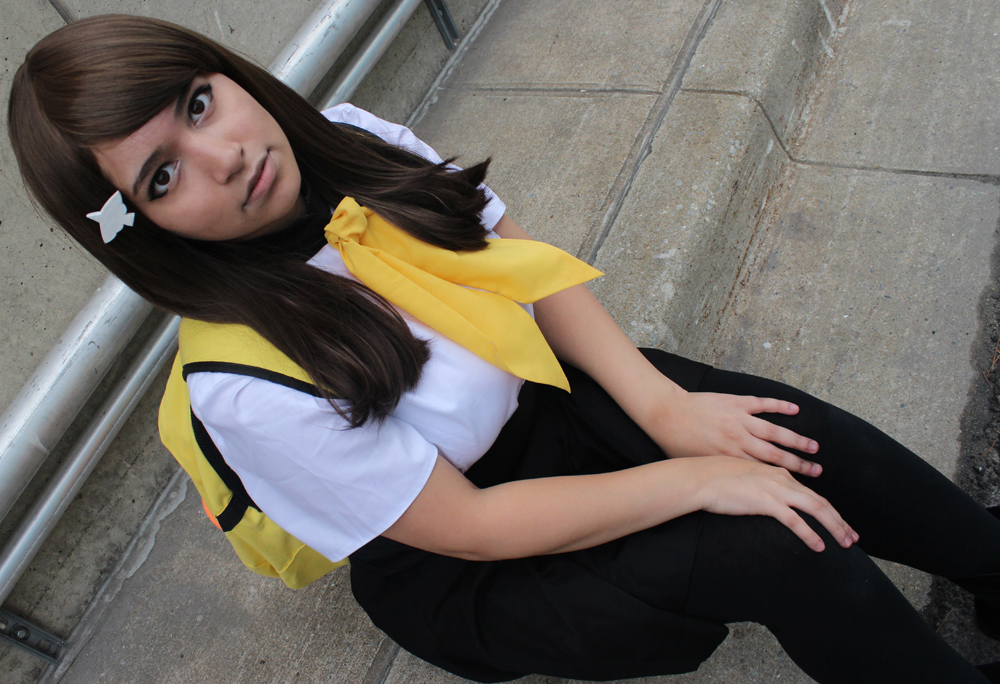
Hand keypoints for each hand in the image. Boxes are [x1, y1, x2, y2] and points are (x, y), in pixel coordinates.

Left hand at [643, 389, 822, 476]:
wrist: (666, 415)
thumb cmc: (677, 443)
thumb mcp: (701, 463)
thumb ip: (722, 470)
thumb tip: (736, 479)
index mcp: (732, 457)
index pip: (765, 470)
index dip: (785, 479)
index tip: (803, 486)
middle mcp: (740, 440)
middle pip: (776, 454)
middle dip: (799, 463)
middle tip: (818, 469)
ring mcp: (739, 419)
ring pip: (774, 431)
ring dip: (796, 439)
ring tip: (814, 447)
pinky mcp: (735, 402)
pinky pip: (762, 404)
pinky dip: (779, 406)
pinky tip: (795, 410)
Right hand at [695, 456, 858, 550]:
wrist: (701, 479)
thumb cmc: (716, 480)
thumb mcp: (745, 479)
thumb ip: (762, 488)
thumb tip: (768, 501)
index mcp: (779, 474)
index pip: (811, 494)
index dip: (830, 511)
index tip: (841, 525)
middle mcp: (782, 480)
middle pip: (820, 502)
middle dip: (840, 521)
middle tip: (853, 538)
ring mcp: (775, 490)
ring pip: (815, 509)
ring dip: (834, 527)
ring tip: (845, 543)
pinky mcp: (766, 502)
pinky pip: (795, 520)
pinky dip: (809, 534)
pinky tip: (819, 546)